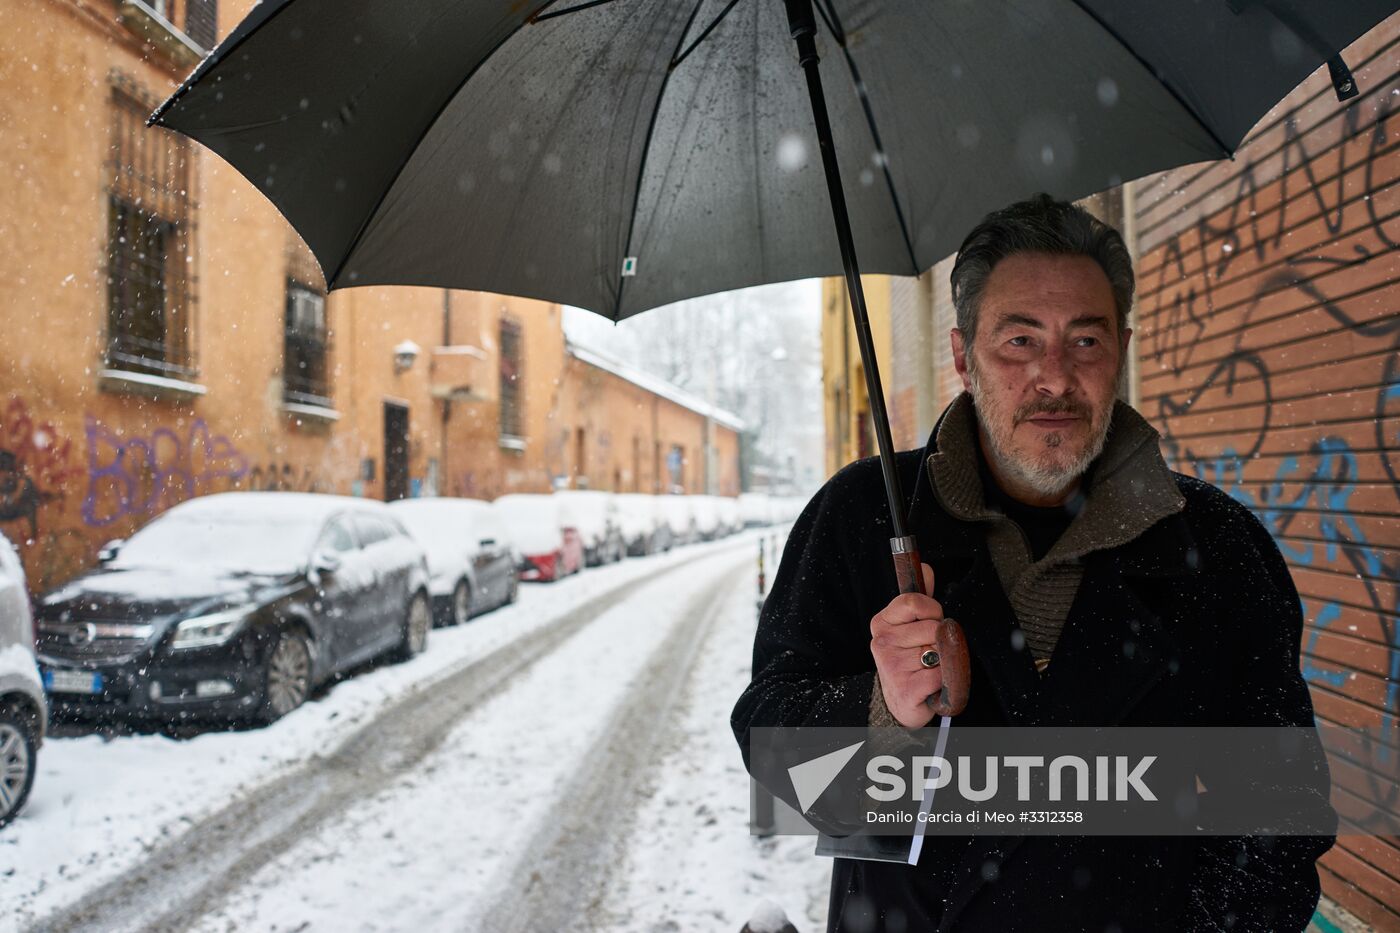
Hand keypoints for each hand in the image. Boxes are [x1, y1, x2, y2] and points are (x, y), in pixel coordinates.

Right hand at [870, 562, 945, 727]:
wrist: (899, 702)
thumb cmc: (908, 659)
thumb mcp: (909, 626)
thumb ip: (919, 597)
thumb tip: (924, 567)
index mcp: (882, 622)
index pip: (914, 601)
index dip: (932, 610)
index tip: (931, 621)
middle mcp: (882, 642)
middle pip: (933, 627)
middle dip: (940, 639)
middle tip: (927, 651)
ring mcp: (891, 666)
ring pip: (940, 651)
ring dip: (943, 661)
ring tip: (928, 667)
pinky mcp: (906, 689)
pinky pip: (942, 674)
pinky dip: (944, 680)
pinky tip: (930, 683)